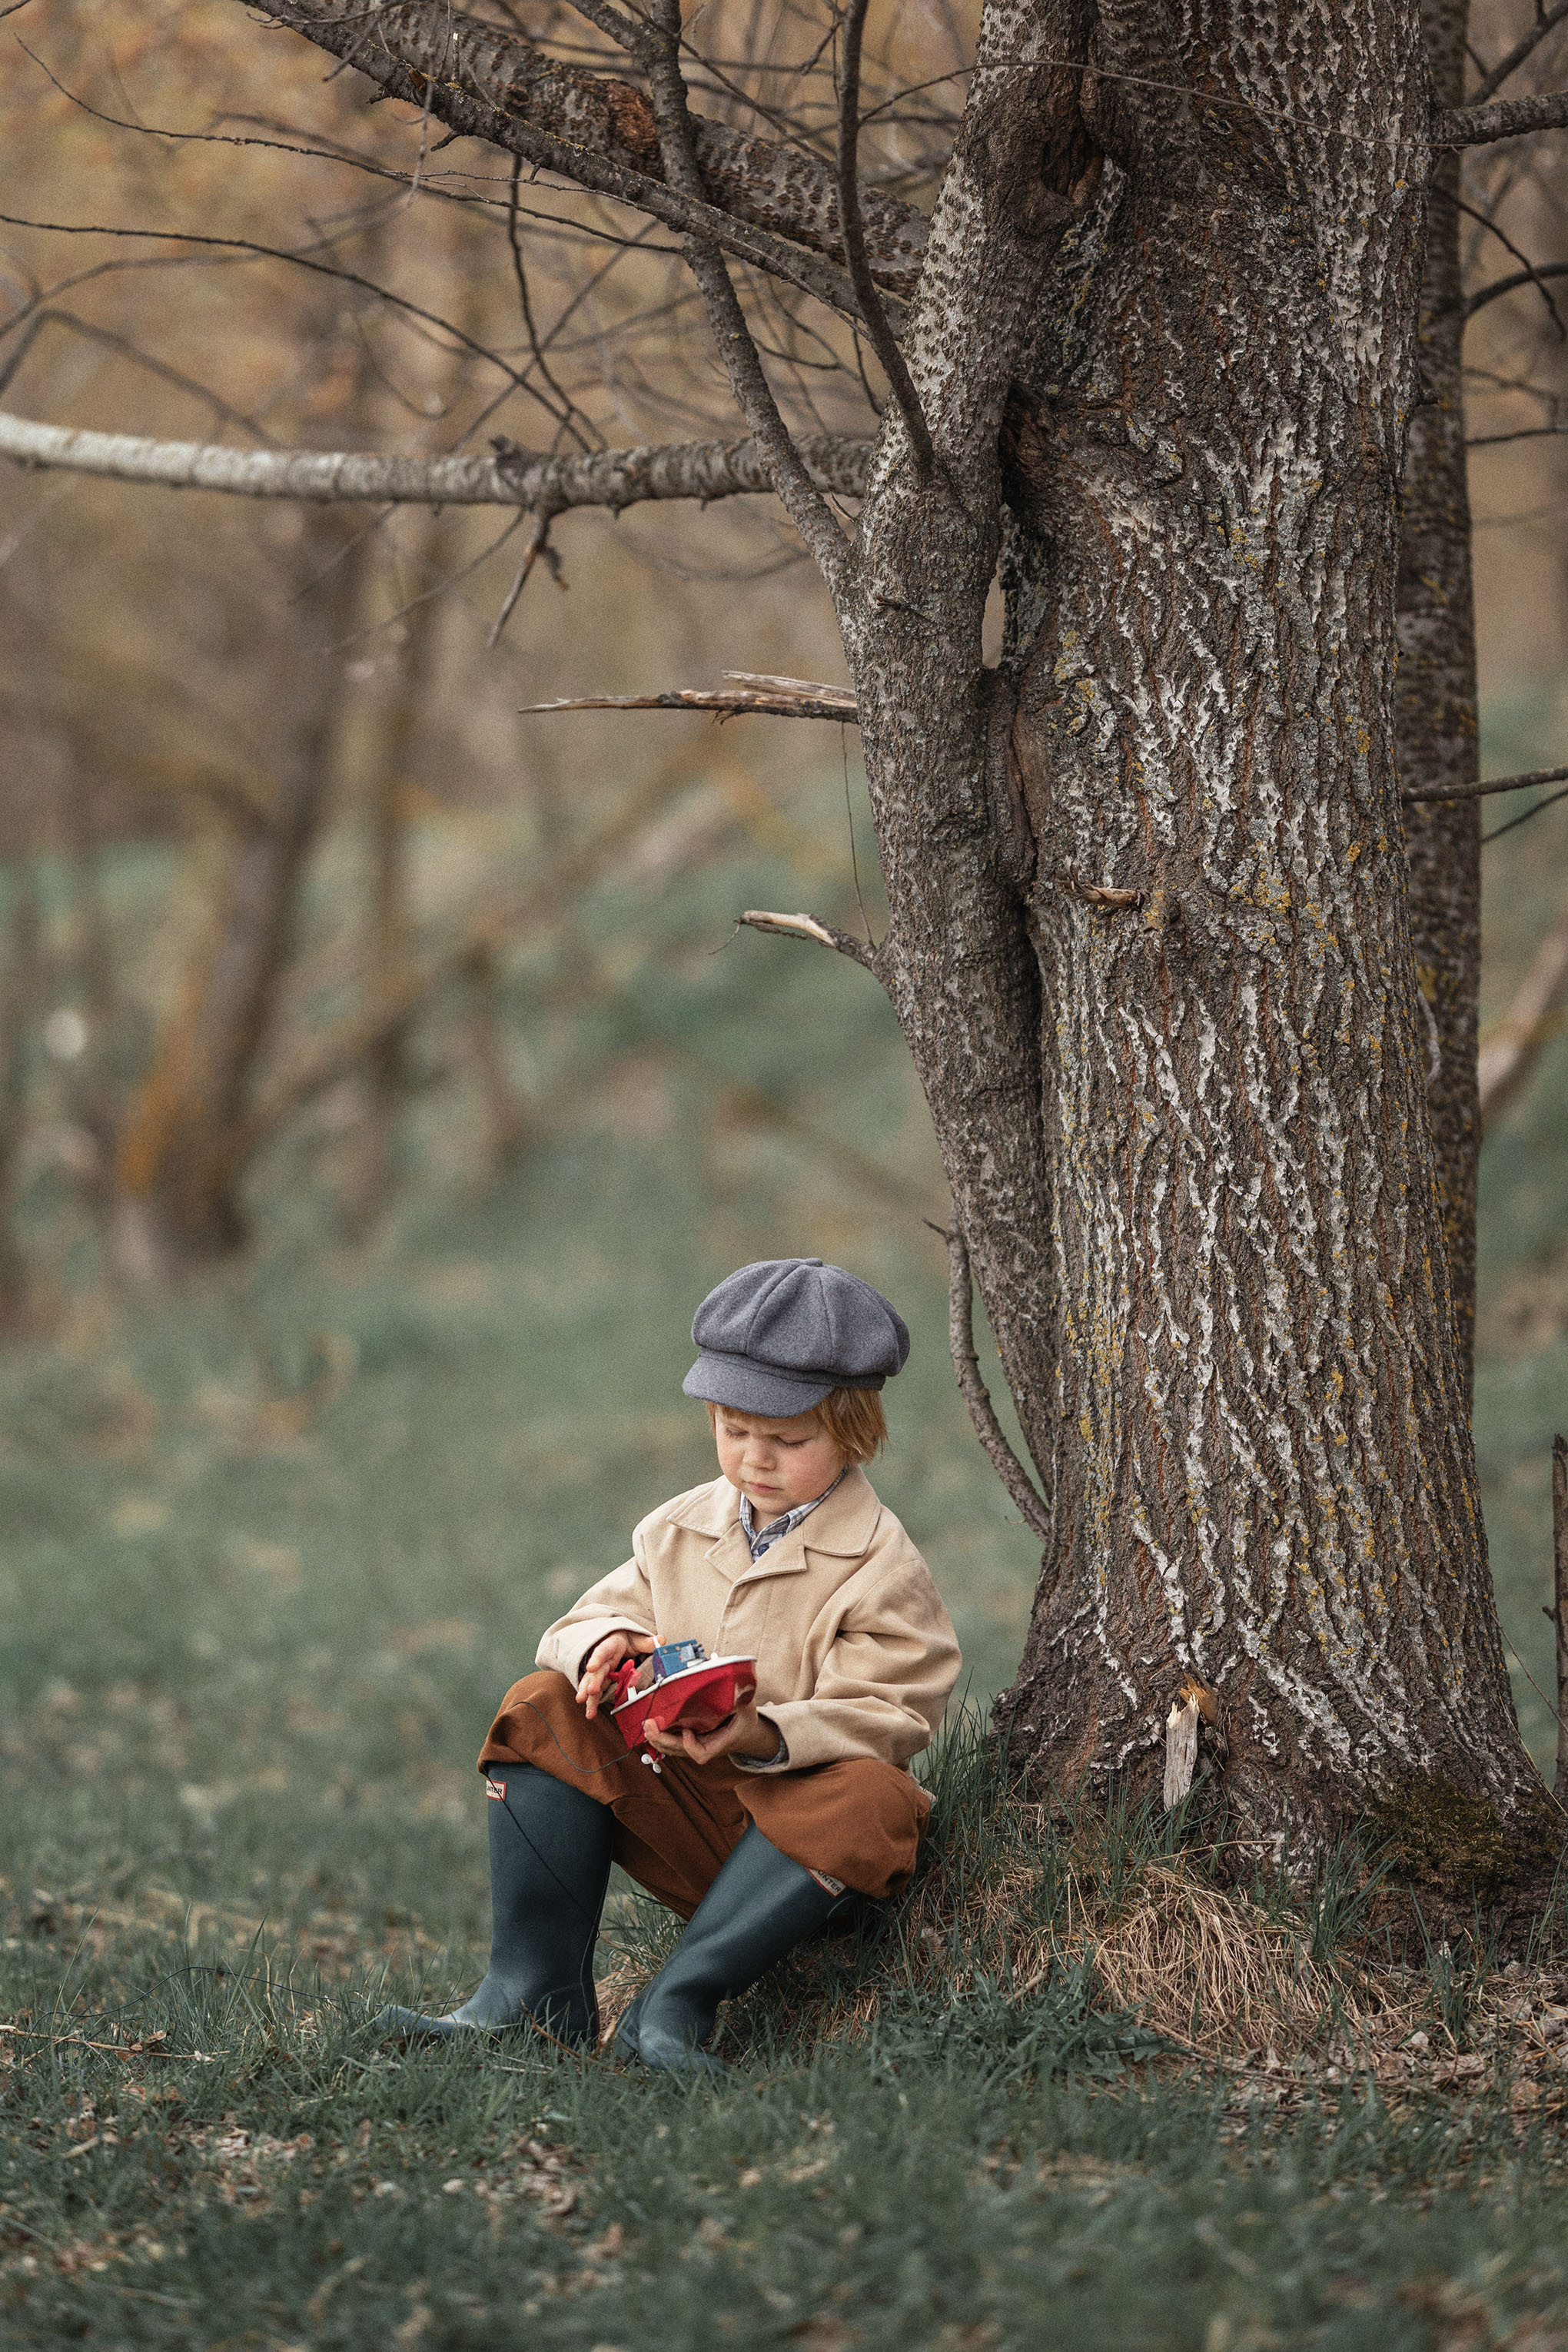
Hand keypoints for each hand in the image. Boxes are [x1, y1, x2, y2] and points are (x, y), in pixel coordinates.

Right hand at [576, 1629, 655, 1719]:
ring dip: (589, 1697)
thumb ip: (647, 1642)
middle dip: (592, 1682)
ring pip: (592, 1683)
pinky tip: (590, 1713)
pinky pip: (597, 1691)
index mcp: (610, 1646)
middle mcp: (603, 1660)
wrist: (618, 1639)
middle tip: (590, 1692)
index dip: (596, 1659)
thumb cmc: (626, 1639)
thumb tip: (661, 1641)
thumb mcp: (636, 1638)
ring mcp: (601, 1671)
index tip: (591, 1668)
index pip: (602, 1651)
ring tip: (588, 1711)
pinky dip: (593, 1702)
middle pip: (596, 1671)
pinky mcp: (602, 1680)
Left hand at [640, 1703, 780, 1766]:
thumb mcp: (747, 1705)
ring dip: (657, 1739)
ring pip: (673, 1749)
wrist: (747, 1734)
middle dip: (663, 1740)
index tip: (686, 1730)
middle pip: (680, 1751)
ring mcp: (696, 1746)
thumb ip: (738, 1690)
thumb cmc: (745, 1720)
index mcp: (720, 1742)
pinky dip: (660, 1737)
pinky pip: (672, 1744)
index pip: (701, 1754)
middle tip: (650, 1725)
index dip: (690, 1745)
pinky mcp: (689, 1741)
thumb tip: (721, 1666)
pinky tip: (650, 1726)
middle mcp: (705, 1747)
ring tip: (646, 1725)